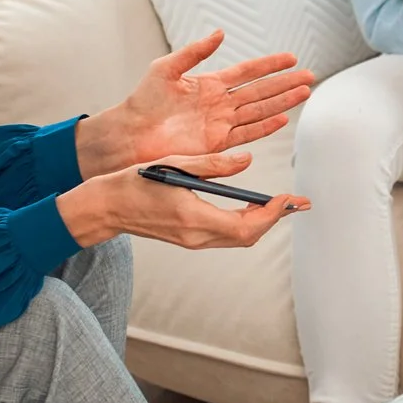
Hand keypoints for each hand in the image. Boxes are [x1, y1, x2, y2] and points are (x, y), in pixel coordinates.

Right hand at [58, 151, 306, 250]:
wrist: (107, 207)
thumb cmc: (136, 182)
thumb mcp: (175, 164)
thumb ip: (213, 165)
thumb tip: (246, 161)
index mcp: (193, 217)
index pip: (246, 225)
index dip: (272, 214)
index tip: (287, 197)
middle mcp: (196, 236)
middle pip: (247, 236)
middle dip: (274, 219)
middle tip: (295, 203)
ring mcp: (192, 241)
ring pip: (239, 238)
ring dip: (261, 222)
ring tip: (280, 204)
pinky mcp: (189, 239)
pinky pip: (226, 236)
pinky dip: (245, 223)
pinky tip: (253, 207)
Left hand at [85, 30, 313, 174]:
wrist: (131, 134)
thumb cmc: (143, 101)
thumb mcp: (166, 68)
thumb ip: (194, 51)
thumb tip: (220, 33)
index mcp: (210, 84)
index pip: (248, 71)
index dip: (270, 65)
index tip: (291, 58)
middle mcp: (220, 103)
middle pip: (261, 91)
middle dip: (285, 84)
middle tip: (309, 76)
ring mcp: (221, 123)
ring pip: (259, 111)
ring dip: (282, 103)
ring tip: (304, 93)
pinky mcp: (217, 144)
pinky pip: (247, 134)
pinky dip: (265, 127)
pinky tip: (282, 119)